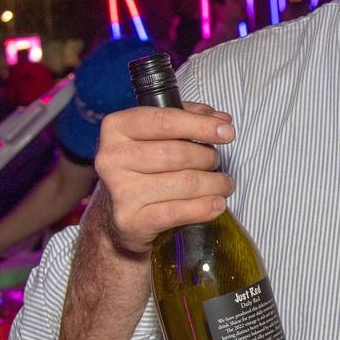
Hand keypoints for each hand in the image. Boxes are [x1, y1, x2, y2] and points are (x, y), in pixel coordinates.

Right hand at [92, 103, 236, 253]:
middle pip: (178, 153)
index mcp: (117, 128)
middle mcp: (112, 158)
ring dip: (214, 183)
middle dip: (208, 158)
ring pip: (184, 182)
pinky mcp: (131, 220)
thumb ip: (189, 118)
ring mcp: (120, 191)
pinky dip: (205, 207)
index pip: (165, 121)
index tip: (227, 132)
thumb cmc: (144, 167)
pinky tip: (217, 203)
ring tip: (223, 184)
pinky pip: (178, 211)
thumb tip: (222, 120)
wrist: (117, 216)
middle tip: (217, 163)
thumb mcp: (159, 135)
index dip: (201, 126)